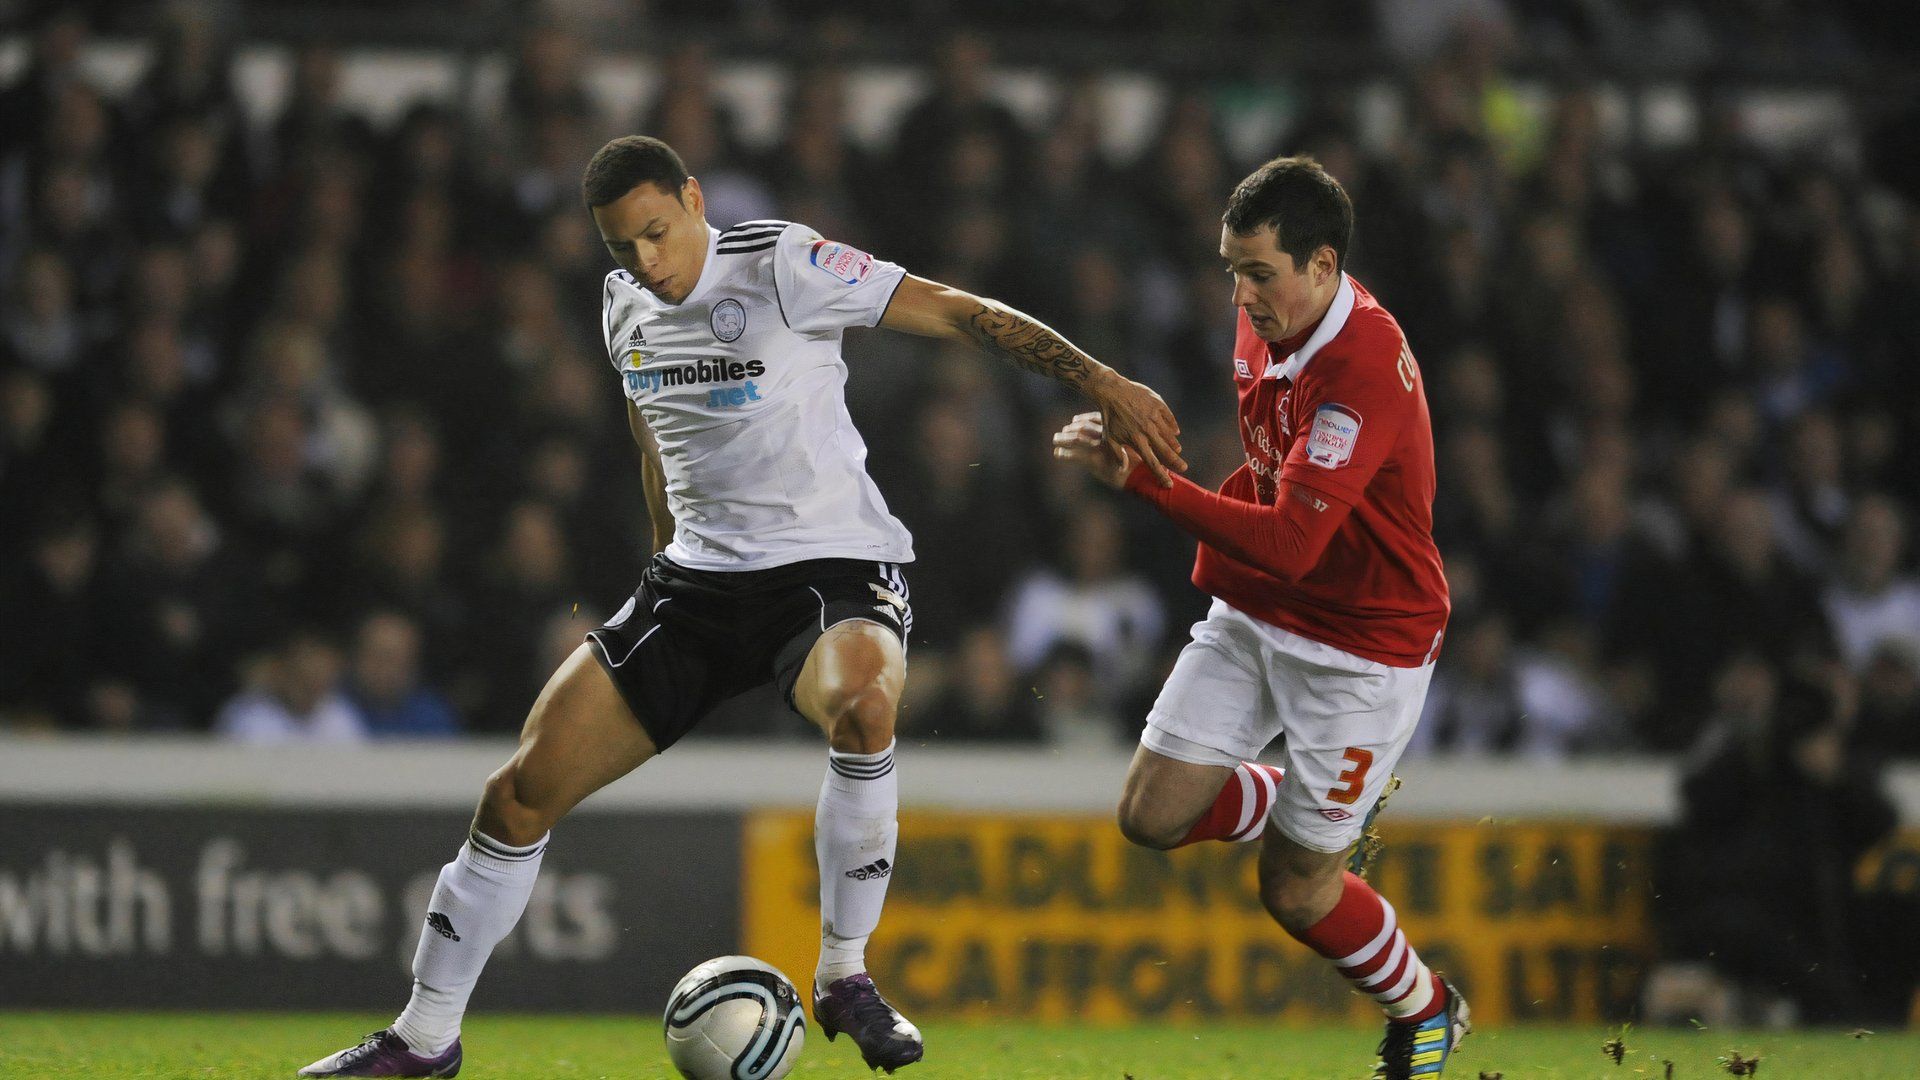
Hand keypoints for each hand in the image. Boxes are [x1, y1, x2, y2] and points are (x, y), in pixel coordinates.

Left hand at [1051, 412, 1136, 488]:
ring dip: (1063, 438)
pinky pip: (1074, 455)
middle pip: (1083, 427)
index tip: (1075, 419)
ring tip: (1056, 439)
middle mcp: (1105, 436)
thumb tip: (1113, 436)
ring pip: (1076, 438)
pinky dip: (1064, 454)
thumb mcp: (1134, 445)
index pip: (1095, 418)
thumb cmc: (1141, 461)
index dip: (1083, 418)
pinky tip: (1058, 453)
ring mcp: (1099, 448)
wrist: (1142, 476)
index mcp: (1115, 430)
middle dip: (1071, 427)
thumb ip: (1123, 438)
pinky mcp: (1094, 461)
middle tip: (1064, 429)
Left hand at [1086, 372, 1183, 486]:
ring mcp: (1154, 416)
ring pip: (1170, 435)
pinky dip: (1173, 426)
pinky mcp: (1158, 404)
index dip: (1161, 475)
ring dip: (1174, 445)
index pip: (1152, 462)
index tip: (1168, 484)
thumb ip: (1118, 454)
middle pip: (1166, 450)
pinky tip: (1175, 432)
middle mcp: (1147, 430)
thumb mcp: (1110, 437)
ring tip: (1177, 450)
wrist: (1112, 391)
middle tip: (1183, 468)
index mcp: (1136, 440)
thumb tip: (1122, 470)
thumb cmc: (1109, 416)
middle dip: (1176, 462)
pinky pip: (1170, 418)